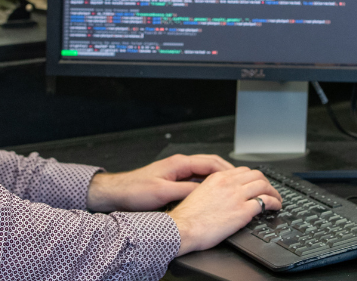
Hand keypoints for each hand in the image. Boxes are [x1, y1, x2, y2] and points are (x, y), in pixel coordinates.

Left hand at [86, 154, 233, 212]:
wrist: (117, 193)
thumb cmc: (134, 190)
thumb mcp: (162, 193)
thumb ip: (185, 191)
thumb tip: (205, 191)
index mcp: (179, 163)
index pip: (210, 162)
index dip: (227, 169)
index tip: (239, 177)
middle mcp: (179, 165)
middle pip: (209, 165)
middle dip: (226, 172)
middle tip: (240, 182)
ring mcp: (176, 172)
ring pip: (203, 173)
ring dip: (217, 179)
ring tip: (231, 187)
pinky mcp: (172, 180)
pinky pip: (195, 180)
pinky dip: (206, 185)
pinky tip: (211, 194)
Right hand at [167, 166, 281, 255]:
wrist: (183, 228)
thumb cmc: (187, 216)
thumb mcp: (199, 193)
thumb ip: (213, 189)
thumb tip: (223, 194)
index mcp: (217, 178)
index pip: (243, 171)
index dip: (253, 177)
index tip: (256, 184)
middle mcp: (229, 184)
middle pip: (256, 175)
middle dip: (266, 182)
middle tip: (269, 190)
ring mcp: (237, 196)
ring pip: (263, 186)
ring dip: (274, 192)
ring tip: (277, 199)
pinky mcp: (243, 212)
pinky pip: (265, 202)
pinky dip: (274, 203)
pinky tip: (275, 207)